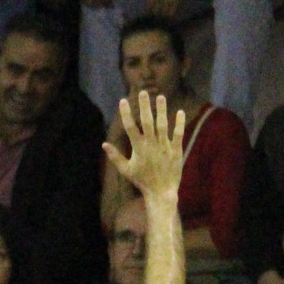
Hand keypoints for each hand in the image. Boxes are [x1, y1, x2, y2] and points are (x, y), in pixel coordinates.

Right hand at [102, 91, 184, 205]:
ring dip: (161, 110)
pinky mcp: (176, 150)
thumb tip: (104, 144)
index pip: (130, 127)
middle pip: (147, 122)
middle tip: (143, 91)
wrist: (161, 192)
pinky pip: (178, 134)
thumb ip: (115, 156)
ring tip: (160, 96)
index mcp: (138, 148)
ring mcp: (164, 147)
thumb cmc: (142, 181)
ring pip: (162, 125)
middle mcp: (151, 145)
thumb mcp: (126, 170)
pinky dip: (179, 124)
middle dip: (145, 106)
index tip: (123, 100)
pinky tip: (180, 112)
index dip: (126, 113)